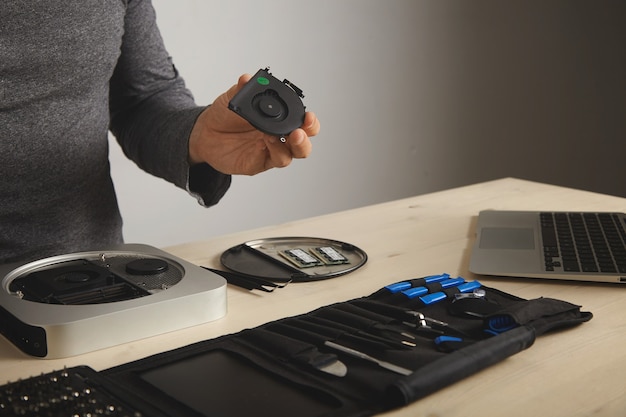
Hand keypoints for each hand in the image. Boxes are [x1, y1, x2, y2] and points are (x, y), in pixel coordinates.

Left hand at [188, 74, 319, 174]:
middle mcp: (280, 135)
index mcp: (279, 118)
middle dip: (309, 134)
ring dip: (296, 145)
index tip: (309, 116)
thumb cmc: (223, 116)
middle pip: (305, 139)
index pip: (303, 120)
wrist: (205, 134)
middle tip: (301, 129)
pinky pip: (276, 159)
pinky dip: (277, 151)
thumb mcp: (231, 98)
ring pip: (295, 153)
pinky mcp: (260, 162)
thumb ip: (240, 89)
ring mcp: (272, 150)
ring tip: (288, 136)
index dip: (310, 120)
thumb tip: (247, 78)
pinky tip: (270, 141)